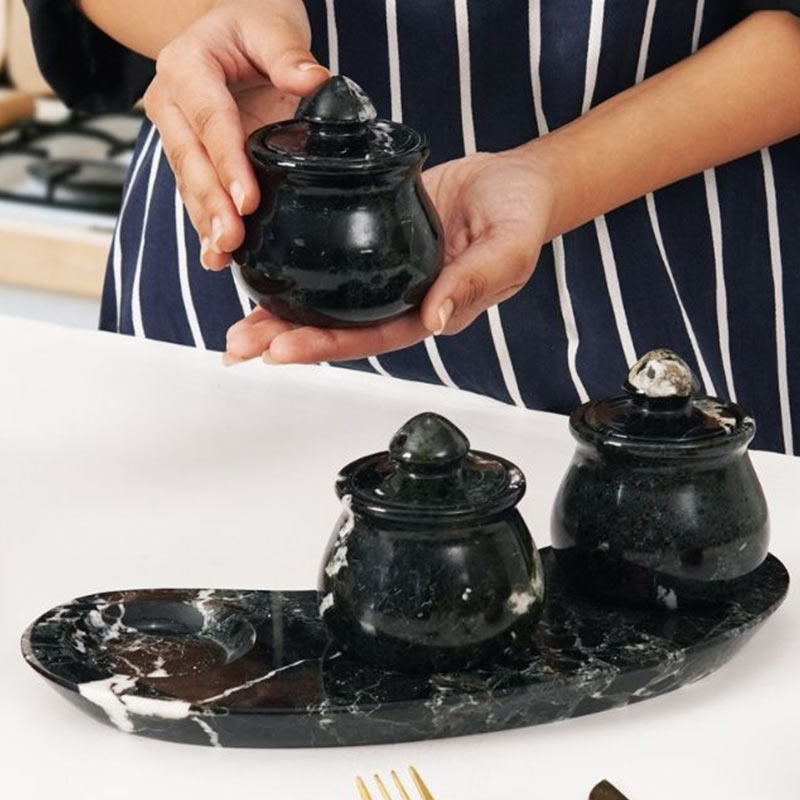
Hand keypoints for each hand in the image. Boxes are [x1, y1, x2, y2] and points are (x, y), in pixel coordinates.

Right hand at [143, 0, 328, 268]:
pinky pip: (196, 192)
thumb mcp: (270, 24)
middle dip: (211, 204)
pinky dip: (206, 225)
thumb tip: (315, 82)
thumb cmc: (250, 22)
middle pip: (191, 160)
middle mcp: (172, 103)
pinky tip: (216, 256)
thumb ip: (288, 53)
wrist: (231, 27)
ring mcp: (178, 133)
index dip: (227, 162)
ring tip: (221, 256)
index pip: (210, 120)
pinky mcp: (192, 156)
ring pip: (189, 183)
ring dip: (205, 222)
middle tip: (231, 240)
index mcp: (186, 66)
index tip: (248, 200)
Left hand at [225, 145, 557, 363]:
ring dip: (280, 314)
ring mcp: (382, 271)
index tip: (280, 351)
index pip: (372, 337)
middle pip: (337, 327)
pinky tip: (262, 272)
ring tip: (235, 326)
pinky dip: (295, 269)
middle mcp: (399, 297)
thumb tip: (434, 319)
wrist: (515, 182)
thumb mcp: (507, 249)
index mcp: (431, 310)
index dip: (326, 346)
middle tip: (238, 347)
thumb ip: (473, 283)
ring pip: (326, 300)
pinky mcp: (373, 237)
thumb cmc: (520, 217)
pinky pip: (329, 260)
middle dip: (286, 339)